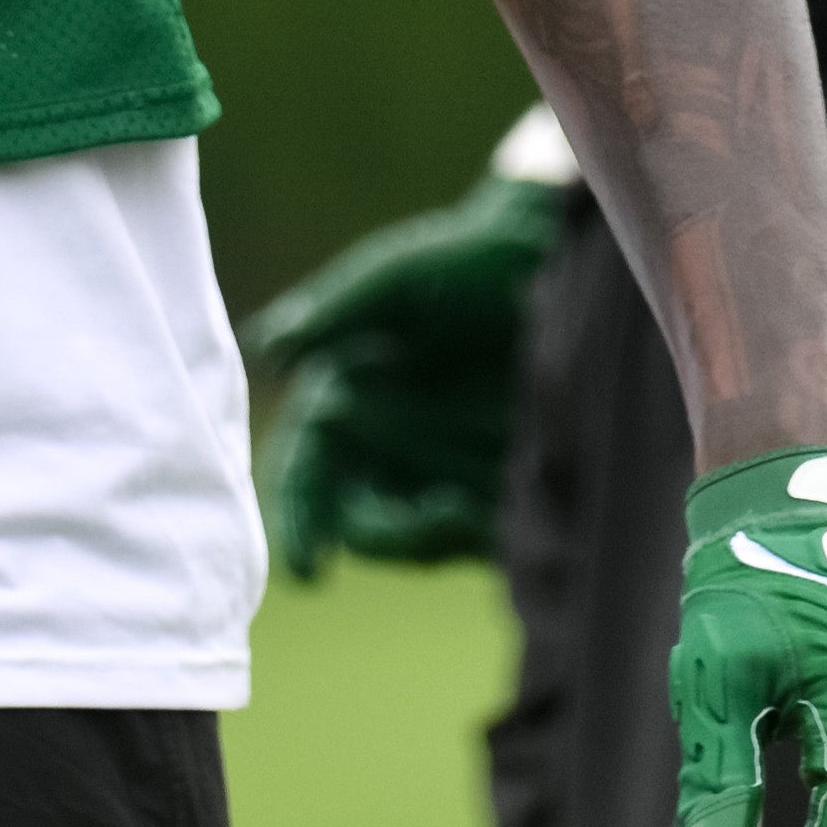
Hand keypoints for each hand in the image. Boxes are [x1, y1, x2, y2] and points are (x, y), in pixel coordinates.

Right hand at [242, 154, 565, 578]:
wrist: (557, 258)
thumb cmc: (465, 259)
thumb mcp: (395, 279)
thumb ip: (333, 311)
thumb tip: (269, 349)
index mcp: (343, 401)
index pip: (305, 473)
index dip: (299, 520)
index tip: (309, 567)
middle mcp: (385, 443)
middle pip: (358, 520)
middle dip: (384, 537)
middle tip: (432, 523)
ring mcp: (442, 468)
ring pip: (418, 537)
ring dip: (434, 538)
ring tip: (467, 508)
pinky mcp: (502, 485)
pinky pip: (483, 535)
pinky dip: (483, 535)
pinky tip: (506, 506)